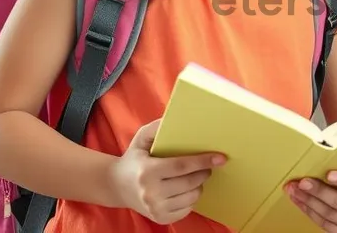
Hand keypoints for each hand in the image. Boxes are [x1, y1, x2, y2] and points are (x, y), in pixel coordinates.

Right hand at [108, 118, 225, 223]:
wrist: (116, 186)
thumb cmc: (134, 158)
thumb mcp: (141, 138)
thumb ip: (158, 127)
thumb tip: (178, 117)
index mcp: (147, 171)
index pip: (181, 166)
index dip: (202, 161)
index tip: (220, 157)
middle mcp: (151, 193)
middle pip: (190, 182)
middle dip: (204, 172)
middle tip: (207, 165)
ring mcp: (156, 208)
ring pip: (192, 197)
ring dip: (199, 185)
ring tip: (194, 177)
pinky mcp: (160, 218)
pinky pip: (188, 209)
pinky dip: (191, 198)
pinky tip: (185, 189)